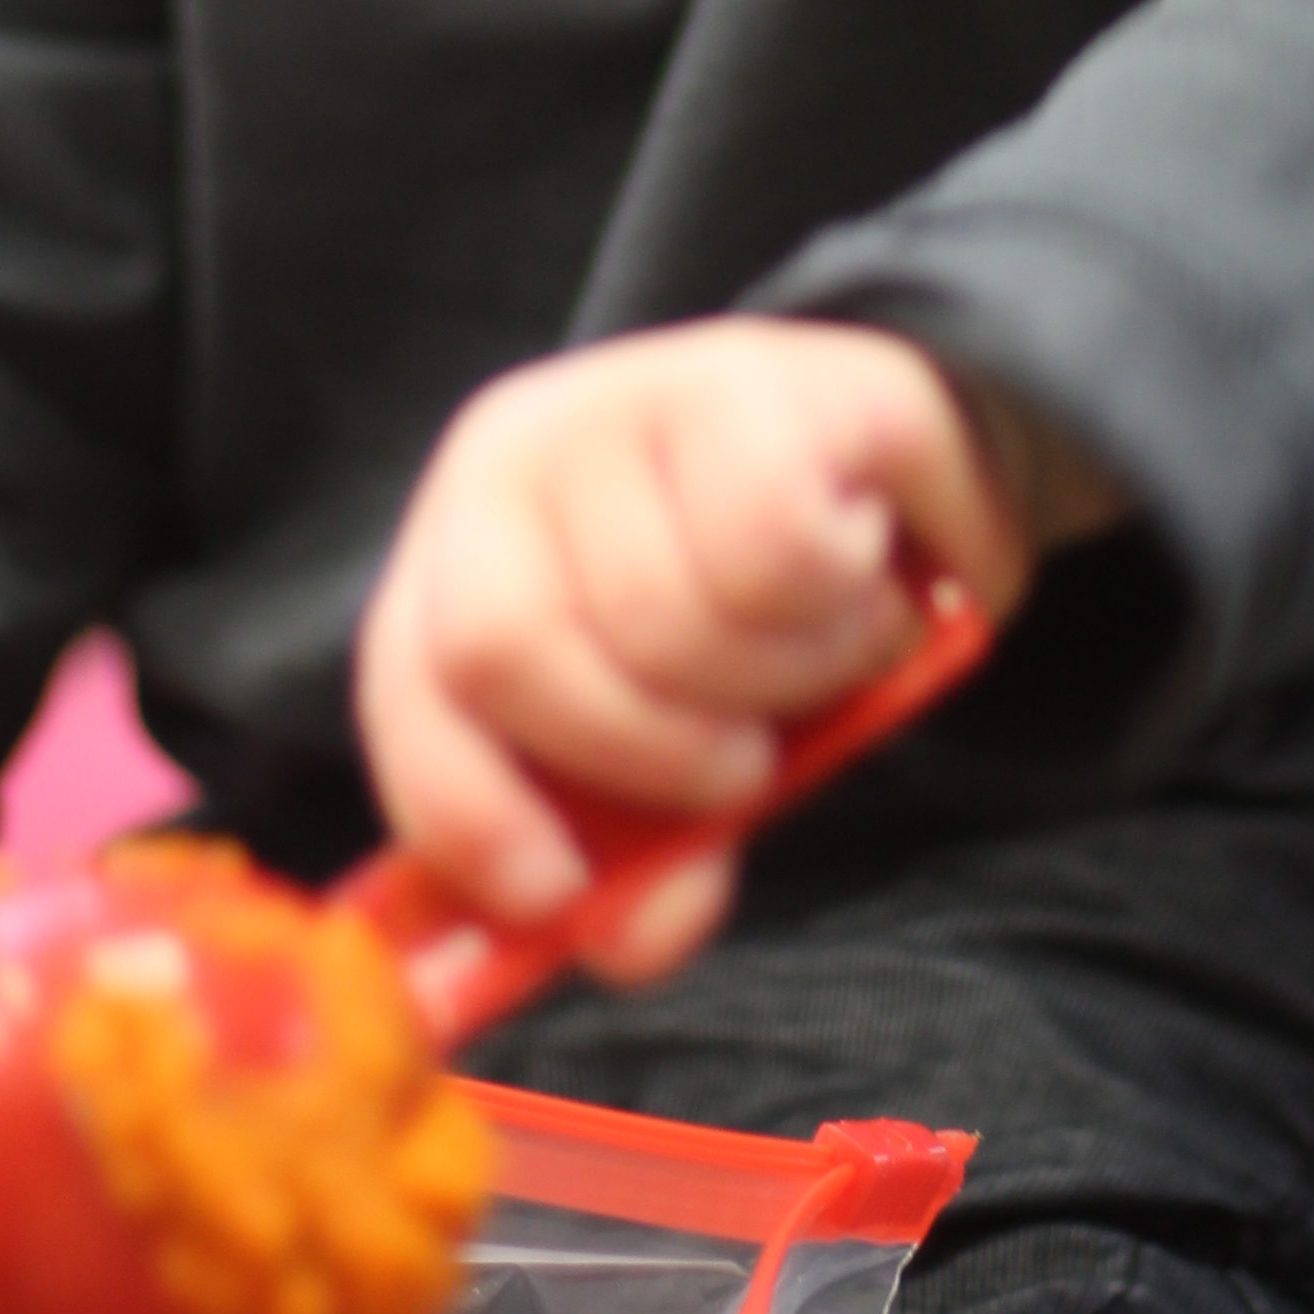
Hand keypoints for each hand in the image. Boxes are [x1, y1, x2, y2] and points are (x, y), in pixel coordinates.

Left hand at [355, 322, 1030, 970]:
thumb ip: (646, 852)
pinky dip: (846, 597)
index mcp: (463, 549)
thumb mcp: (684, 743)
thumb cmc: (765, 614)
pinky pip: (780, 544)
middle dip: (646, 753)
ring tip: (829, 641)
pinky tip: (868, 567)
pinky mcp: (764, 375)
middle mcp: (518, 452)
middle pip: (509, 650)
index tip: (554, 894)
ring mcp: (629, 390)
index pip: (408, 686)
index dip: (466, 809)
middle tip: (744, 758)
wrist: (905, 450)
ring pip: (666, 616)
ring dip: (785, 678)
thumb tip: (634, 939)